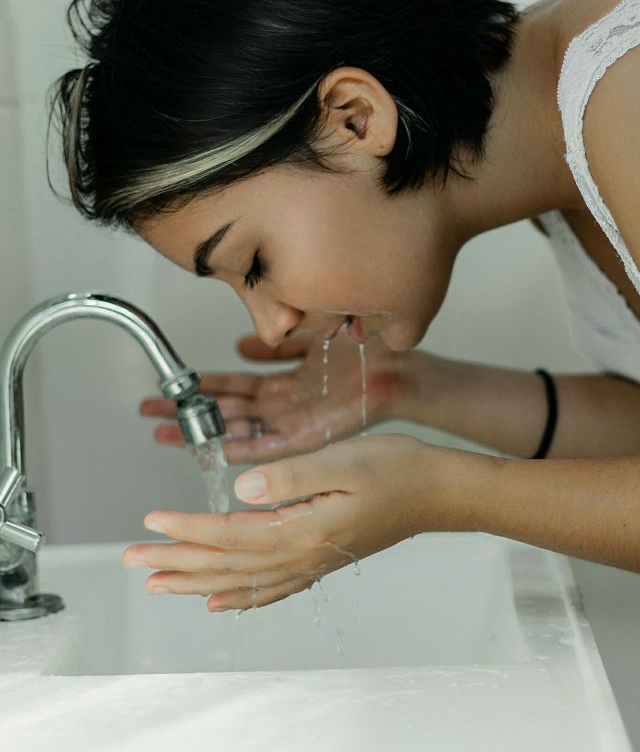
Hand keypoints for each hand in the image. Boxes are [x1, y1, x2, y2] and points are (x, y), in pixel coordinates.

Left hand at [122, 434, 479, 610]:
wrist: (438, 491)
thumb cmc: (397, 469)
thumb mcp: (343, 460)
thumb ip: (290, 476)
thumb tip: (241, 490)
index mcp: (304, 528)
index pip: (230, 533)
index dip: (188, 528)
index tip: (152, 520)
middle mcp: (304, 554)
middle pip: (227, 564)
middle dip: (177, 561)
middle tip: (134, 559)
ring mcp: (313, 561)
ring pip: (243, 580)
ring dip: (198, 582)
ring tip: (161, 583)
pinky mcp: (322, 558)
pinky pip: (273, 588)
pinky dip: (242, 598)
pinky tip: (222, 602)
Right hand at [140, 329, 415, 462]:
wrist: (397, 366)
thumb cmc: (360, 351)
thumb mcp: (308, 338)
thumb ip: (275, 344)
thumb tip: (240, 344)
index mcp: (281, 384)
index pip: (230, 387)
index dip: (198, 388)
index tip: (168, 389)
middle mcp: (281, 406)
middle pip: (225, 412)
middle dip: (187, 413)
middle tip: (149, 415)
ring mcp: (292, 423)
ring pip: (239, 430)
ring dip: (204, 433)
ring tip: (167, 433)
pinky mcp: (310, 437)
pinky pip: (271, 447)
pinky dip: (245, 449)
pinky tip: (218, 450)